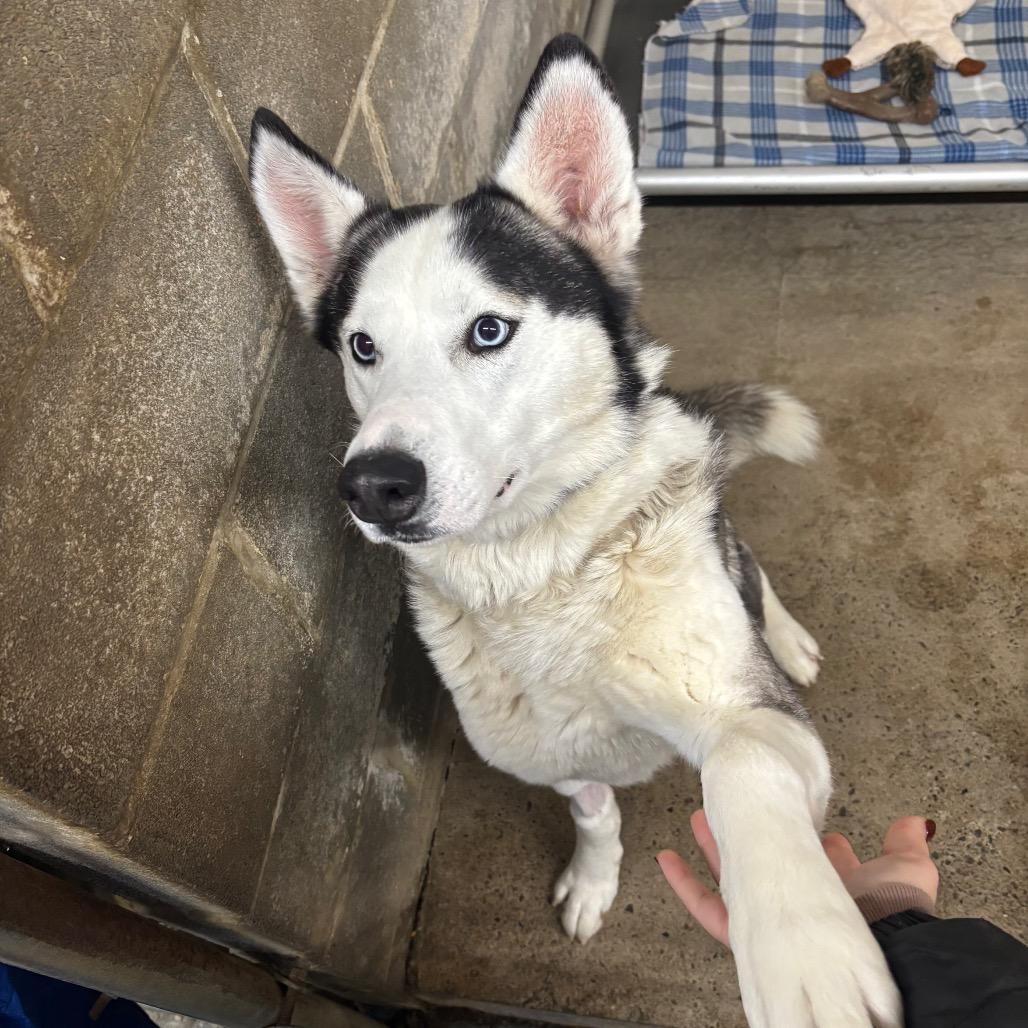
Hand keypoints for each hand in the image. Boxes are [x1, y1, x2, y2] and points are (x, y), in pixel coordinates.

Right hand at [657, 811, 938, 945]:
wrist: (884, 949)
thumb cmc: (896, 917)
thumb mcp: (906, 871)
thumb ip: (905, 846)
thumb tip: (916, 822)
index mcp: (830, 895)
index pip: (806, 861)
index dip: (798, 838)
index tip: (786, 811)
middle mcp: (800, 909)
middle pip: (764, 868)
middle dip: (744, 837)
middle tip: (724, 810)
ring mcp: (774, 923)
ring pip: (733, 883)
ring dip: (712, 850)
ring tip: (696, 818)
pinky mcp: (753, 938)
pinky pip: (713, 911)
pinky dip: (687, 886)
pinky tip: (667, 858)